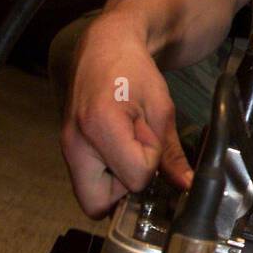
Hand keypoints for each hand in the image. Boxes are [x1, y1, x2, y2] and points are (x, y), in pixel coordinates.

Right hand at [60, 12, 193, 216]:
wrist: (105, 48)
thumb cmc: (133, 70)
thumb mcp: (161, 109)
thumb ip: (171, 152)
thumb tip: (185, 184)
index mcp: (101, 126)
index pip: (134, 178)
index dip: (149, 163)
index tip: (150, 138)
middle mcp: (75, 143)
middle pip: (98, 204)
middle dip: (124, 191)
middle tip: (138, 161)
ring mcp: (67, 149)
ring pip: (90, 197)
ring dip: (114, 184)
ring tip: (127, 151)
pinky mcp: (68, 150)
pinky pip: (87, 182)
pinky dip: (105, 176)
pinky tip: (118, 151)